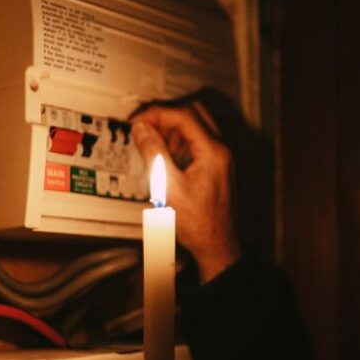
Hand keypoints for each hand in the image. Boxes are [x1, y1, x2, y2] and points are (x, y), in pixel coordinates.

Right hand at [131, 103, 240, 282]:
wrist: (217, 246)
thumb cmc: (199, 225)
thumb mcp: (169, 187)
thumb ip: (154, 153)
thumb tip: (141, 129)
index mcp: (213, 152)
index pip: (183, 116)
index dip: (156, 114)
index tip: (136, 121)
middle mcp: (222, 150)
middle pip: (193, 113)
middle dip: (166, 116)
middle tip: (144, 126)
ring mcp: (222, 157)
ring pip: (197, 125)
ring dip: (173, 128)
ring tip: (153, 144)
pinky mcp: (218, 166)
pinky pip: (199, 141)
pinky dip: (181, 141)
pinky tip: (167, 156)